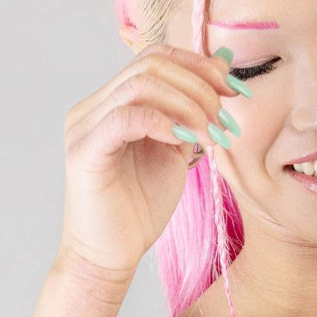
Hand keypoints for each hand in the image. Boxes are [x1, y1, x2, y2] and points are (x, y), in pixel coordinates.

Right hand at [57, 42, 237, 283]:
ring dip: (187, 105)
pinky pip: (124, 118)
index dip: (198, 67)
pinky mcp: (84, 151)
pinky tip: (182, 141)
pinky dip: (161, 122)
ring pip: (140, 85)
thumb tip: (220, 78)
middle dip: (199, 88)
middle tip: (223, 120)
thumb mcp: (174, 157)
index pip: (155, 60)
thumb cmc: (139, 212)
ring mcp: (85, 126)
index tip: (232, 92)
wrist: (110, 257)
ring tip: (208, 135)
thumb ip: (189, 119)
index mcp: (113, 105)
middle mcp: (94, 108)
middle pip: (150, 65)